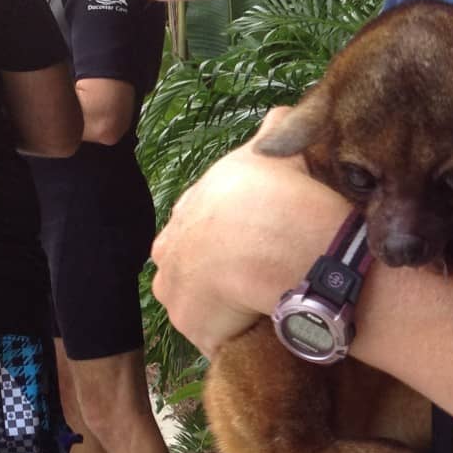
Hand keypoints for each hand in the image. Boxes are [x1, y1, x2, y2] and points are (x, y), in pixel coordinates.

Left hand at [151, 107, 349, 356]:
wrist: (276, 238)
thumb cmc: (280, 189)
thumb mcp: (278, 146)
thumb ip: (276, 130)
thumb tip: (282, 116)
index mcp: (188, 208)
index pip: (200, 226)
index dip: (230, 236)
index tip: (258, 243)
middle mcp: (170, 248)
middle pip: (191, 267)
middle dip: (218, 274)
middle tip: (262, 279)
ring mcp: (177, 292)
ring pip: (202, 305)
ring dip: (227, 309)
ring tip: (268, 308)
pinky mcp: (193, 328)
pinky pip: (220, 337)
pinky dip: (241, 336)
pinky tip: (268, 328)